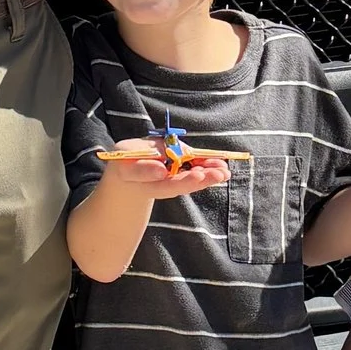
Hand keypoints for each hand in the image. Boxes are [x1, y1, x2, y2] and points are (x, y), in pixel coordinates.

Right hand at [100, 140, 231, 199]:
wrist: (128, 173)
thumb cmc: (125, 165)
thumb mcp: (125, 164)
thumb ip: (142, 169)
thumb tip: (162, 171)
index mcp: (148, 183)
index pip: (166, 185)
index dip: (182, 181)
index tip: (198, 176)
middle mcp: (163, 184)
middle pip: (183, 184)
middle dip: (202, 179)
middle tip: (219, 175)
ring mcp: (173, 180)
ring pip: (191, 179)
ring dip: (209, 174)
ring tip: (225, 171)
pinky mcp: (180, 173)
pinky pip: (194, 171)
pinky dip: (208, 168)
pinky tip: (221, 166)